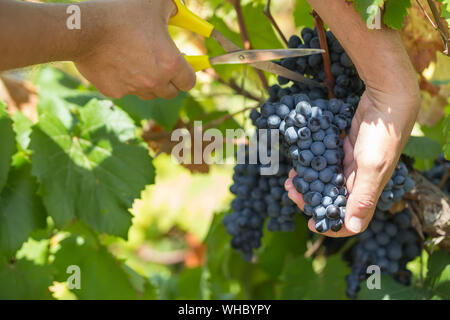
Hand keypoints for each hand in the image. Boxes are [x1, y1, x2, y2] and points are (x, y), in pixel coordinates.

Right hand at [74, 0, 195, 99]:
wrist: (84, 28)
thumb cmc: (122, 13)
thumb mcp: (156, 3)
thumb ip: (173, 10)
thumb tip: (177, 14)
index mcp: (170, 64)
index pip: (189, 82)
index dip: (187, 74)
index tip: (183, 65)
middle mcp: (155, 82)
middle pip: (171, 93)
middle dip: (170, 81)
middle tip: (162, 65)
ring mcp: (134, 89)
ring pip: (149, 94)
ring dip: (149, 84)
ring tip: (140, 63)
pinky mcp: (114, 91)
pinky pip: (125, 90)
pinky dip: (124, 81)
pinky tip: (117, 64)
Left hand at [285, 87, 419, 236]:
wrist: (387, 100)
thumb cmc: (382, 135)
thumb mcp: (372, 167)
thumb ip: (363, 198)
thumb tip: (355, 228)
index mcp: (366, 191)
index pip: (350, 219)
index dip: (331, 225)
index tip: (308, 222)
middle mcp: (358, 181)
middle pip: (331, 200)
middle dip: (310, 200)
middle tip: (291, 192)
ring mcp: (351, 165)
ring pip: (325, 181)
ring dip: (307, 183)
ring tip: (290, 179)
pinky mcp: (344, 150)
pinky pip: (324, 162)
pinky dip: (311, 165)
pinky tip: (298, 162)